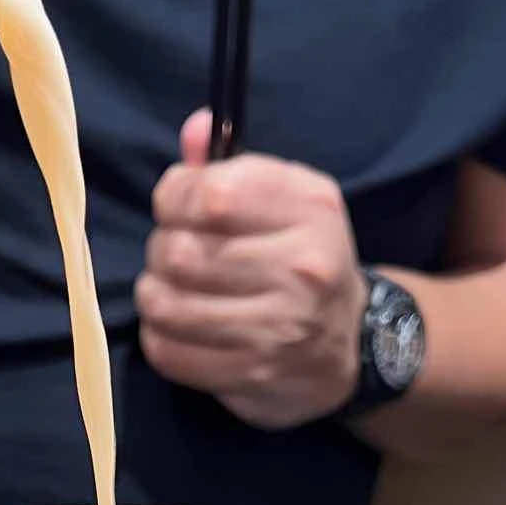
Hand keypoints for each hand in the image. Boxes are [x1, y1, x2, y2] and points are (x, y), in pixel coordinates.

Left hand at [135, 110, 368, 429]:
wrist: (351, 344)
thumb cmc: (303, 259)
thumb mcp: (285, 200)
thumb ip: (231, 166)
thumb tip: (193, 130)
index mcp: (309, 208)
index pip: (211, 194)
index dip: (173, 197)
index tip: (175, 208)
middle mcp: (301, 266)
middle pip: (179, 251)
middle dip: (160, 250)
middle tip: (173, 256)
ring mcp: (279, 327)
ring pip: (166, 304)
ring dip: (154, 296)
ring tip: (169, 292)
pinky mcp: (253, 373)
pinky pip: (169, 352)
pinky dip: (160, 338)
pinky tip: (178, 329)